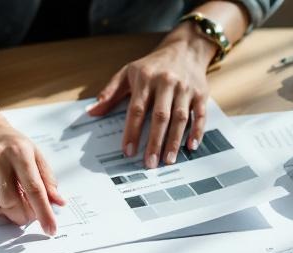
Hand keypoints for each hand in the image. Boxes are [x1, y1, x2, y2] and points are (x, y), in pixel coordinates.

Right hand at [0, 120, 64, 234]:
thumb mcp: (35, 154)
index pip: (33, 188)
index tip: (50, 229)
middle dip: (22, 215)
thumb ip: (47, 180)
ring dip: (5, 214)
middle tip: (28, 215)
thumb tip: (58, 203)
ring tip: (11, 206)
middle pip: (10, 201)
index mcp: (18, 152)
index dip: (43, 212)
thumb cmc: (12, 145)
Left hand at [86, 24, 215, 168]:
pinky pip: (200, 114)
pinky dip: (197, 131)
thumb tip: (92, 112)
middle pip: (160, 116)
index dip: (132, 131)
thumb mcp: (128, 72)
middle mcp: (166, 83)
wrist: (185, 49)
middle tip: (149, 163)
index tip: (128, 151)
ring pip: (180, 118)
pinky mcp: (201, 93)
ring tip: (167, 160)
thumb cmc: (152, 65)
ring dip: (174, 141)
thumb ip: (110, 92)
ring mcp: (185, 88)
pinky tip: (191, 147)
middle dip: (154, 142)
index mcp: (146, 79)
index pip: (137, 109)